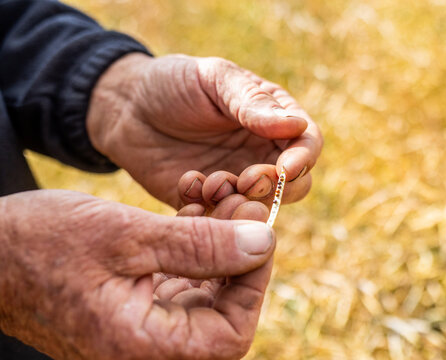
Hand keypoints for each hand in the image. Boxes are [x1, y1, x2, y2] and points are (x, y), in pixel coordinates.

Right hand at [0, 190, 273, 359]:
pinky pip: (181, 279)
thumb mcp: (127, 235)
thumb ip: (200, 245)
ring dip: (218, 243)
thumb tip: (263, 244)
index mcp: (142, 346)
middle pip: (222, 311)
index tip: (260, 233)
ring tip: (217, 197)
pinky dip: (193, 246)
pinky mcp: (135, 303)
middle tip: (242, 203)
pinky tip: (192, 210)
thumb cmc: (42, 243)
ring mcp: (141, 326)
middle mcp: (145, 346)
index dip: (254, 283)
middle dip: (239, 254)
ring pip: (205, 290)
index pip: (230, 334)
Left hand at [87, 53, 322, 207]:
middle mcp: (261, 154)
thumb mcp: (214, 79)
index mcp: (273, 120)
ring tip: (209, 182)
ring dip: (240, 201)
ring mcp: (236, 181)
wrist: (127, 108)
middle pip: (294, 184)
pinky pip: (222, 219)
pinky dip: (210, 210)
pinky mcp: (209, 203)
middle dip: (273, 187)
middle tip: (244, 179)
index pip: (307, 142)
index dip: (303, 158)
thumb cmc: (174, 83)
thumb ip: (252, 103)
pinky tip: (188, 186)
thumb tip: (296, 125)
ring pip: (260, 207)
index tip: (285, 168)